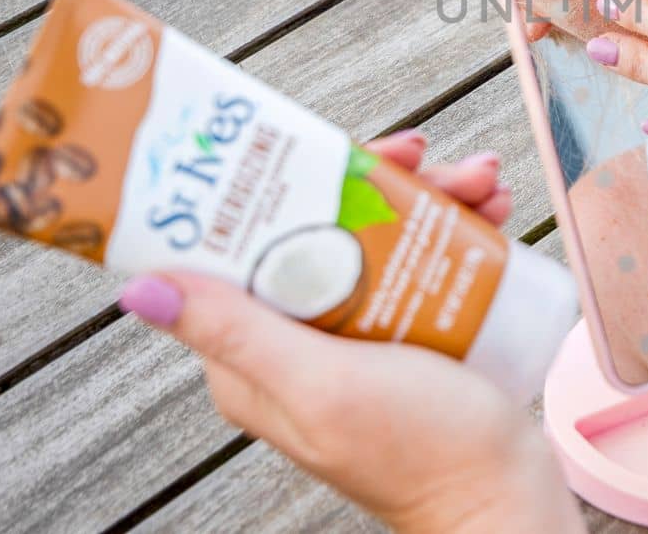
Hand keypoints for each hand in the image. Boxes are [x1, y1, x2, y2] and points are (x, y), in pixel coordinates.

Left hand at [116, 131, 583, 533]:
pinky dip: (457, 226)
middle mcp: (298, 340)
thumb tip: (142, 289)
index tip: (334, 149)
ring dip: (434, 196)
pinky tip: (493, 213)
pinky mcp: (407, 332)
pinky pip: (421, 257)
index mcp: (254, 355)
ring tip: (483, 187)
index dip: (289, 183)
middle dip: (383, 182)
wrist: (505, 498)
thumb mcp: (325, 386)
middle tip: (429, 160)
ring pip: (380, 232)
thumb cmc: (423, 455)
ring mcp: (356, 335)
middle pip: (323, 224)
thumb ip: (240, 334)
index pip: (250, 241)